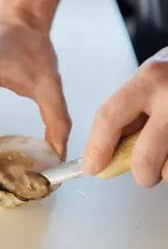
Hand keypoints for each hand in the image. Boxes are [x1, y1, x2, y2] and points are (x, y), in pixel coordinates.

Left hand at [83, 47, 167, 186]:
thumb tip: (107, 154)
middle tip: (142, 169)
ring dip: (165, 169)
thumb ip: (128, 113)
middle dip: (140, 173)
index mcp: (149, 80)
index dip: (97, 147)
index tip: (92, 166)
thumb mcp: (148, 82)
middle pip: (143, 158)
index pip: (109, 118)